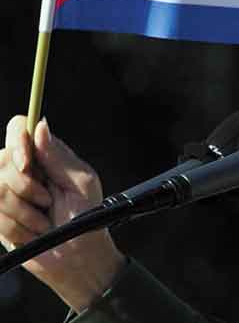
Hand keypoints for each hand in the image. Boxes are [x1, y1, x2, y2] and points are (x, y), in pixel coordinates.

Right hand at [0, 116, 125, 311]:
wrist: (76, 256)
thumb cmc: (86, 218)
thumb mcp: (81, 183)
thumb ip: (58, 156)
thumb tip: (40, 126)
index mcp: (44, 156)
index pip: (18, 129)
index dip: (17, 143)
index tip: (27, 165)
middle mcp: (21, 170)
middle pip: (1, 159)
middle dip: (25, 186)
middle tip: (47, 201)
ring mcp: (5, 193)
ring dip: (23, 211)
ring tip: (43, 220)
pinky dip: (15, 227)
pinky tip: (31, 232)